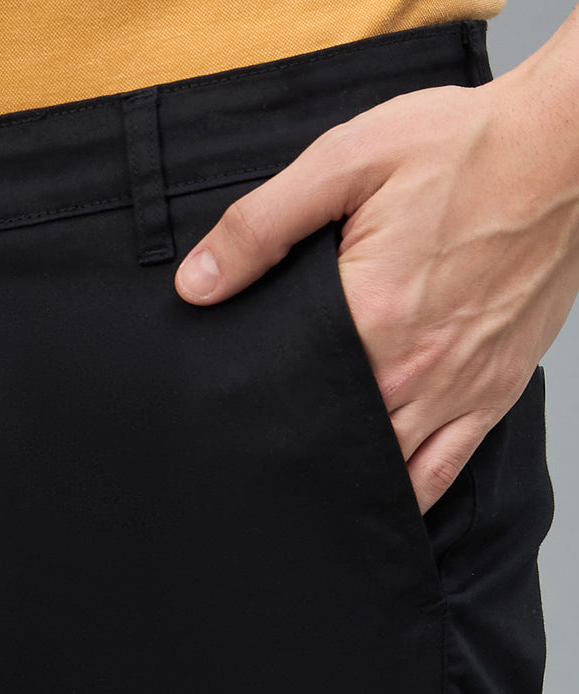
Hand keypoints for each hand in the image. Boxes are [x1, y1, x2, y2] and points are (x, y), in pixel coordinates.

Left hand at [174, 29, 578, 513]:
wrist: (568, 147)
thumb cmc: (465, 149)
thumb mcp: (346, 162)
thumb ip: (261, 226)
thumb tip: (196, 283)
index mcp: (370, 315)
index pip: (286, 389)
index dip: (250, 407)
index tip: (226, 419)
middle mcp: (413, 368)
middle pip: (331, 438)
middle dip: (291, 449)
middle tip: (254, 458)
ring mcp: (457, 387)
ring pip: (384, 468)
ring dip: (342, 480)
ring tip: (302, 492)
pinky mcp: (493, 391)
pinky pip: (443, 470)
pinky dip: (406, 495)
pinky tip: (377, 503)